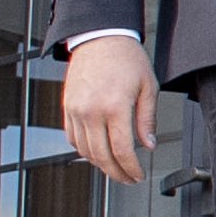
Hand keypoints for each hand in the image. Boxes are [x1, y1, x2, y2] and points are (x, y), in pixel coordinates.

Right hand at [62, 36, 160, 185]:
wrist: (99, 37)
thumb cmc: (126, 57)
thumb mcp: (148, 86)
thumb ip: (148, 119)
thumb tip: (149, 145)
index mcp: (115, 106)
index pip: (122, 150)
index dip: (131, 168)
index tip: (138, 175)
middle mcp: (92, 111)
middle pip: (102, 156)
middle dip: (117, 173)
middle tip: (128, 179)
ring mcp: (76, 110)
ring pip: (85, 151)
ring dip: (100, 165)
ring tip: (115, 168)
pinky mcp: (67, 108)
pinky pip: (73, 138)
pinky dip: (85, 151)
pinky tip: (98, 152)